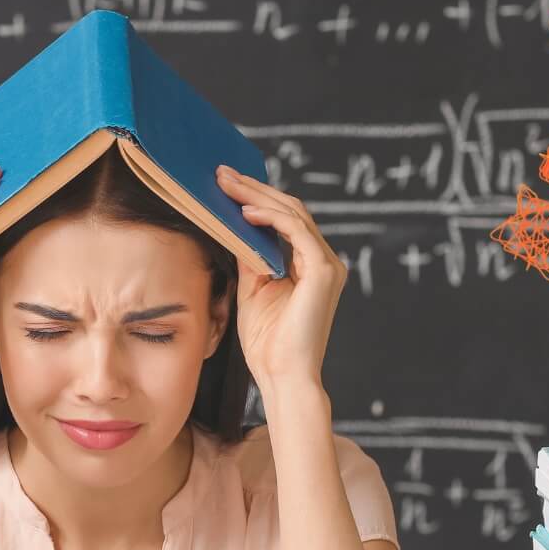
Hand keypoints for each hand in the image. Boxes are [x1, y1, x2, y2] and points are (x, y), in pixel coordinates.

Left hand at [216, 164, 347, 388]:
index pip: (285, 220)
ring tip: (227, 184)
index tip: (225, 184)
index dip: (256, 198)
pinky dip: (270, 218)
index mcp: (309, 265)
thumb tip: (234, 228)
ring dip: (257, 196)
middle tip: (221, 173)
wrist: (282, 376)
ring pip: (293, 214)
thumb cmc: (267, 343)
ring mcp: (327, 265)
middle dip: (254, 189)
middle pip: (290, 210)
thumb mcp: (251, 290)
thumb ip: (249, 258)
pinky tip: (246, 211)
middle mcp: (323, 261)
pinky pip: (296, 231)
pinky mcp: (324, 271)